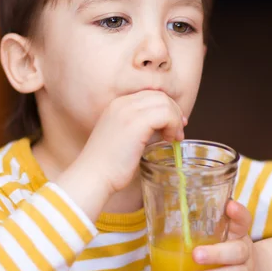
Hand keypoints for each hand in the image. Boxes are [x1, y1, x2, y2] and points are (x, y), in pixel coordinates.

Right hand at [56, 91, 185, 219]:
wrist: (93, 176)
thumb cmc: (107, 165)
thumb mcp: (122, 138)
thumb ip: (138, 128)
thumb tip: (162, 127)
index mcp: (116, 105)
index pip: (149, 94)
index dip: (165, 107)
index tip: (173, 123)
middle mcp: (122, 103)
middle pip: (159, 95)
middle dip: (174, 111)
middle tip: (178, 130)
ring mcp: (128, 111)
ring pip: (165, 103)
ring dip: (175, 119)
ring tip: (174, 137)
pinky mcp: (136, 123)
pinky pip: (166, 114)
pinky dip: (173, 125)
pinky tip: (169, 139)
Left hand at [190, 200, 258, 270]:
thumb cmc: (226, 254)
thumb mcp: (220, 239)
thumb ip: (201, 231)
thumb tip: (165, 225)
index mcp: (238, 235)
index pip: (243, 221)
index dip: (238, 214)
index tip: (230, 206)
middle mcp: (245, 252)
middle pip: (238, 251)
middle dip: (216, 254)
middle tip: (196, 255)